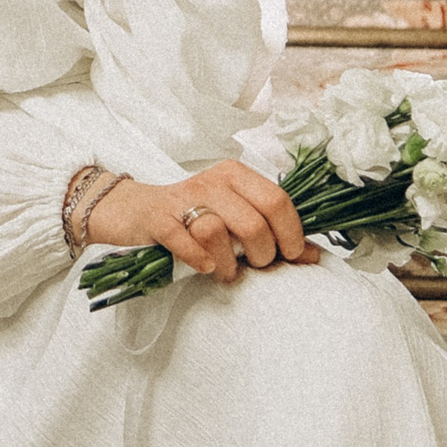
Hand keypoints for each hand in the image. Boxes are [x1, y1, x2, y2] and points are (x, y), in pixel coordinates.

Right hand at [85, 160, 313, 285]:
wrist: (133, 210)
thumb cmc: (192, 216)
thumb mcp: (233, 215)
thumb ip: (271, 231)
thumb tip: (314, 256)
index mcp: (236, 175)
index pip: (278, 201)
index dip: (291, 235)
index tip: (290, 257)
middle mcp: (211, 181)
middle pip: (253, 222)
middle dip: (262, 255)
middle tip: (255, 267)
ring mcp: (182, 199)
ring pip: (217, 231)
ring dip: (228, 262)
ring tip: (226, 271)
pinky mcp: (157, 218)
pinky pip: (182, 239)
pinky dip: (197, 258)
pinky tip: (203, 266)